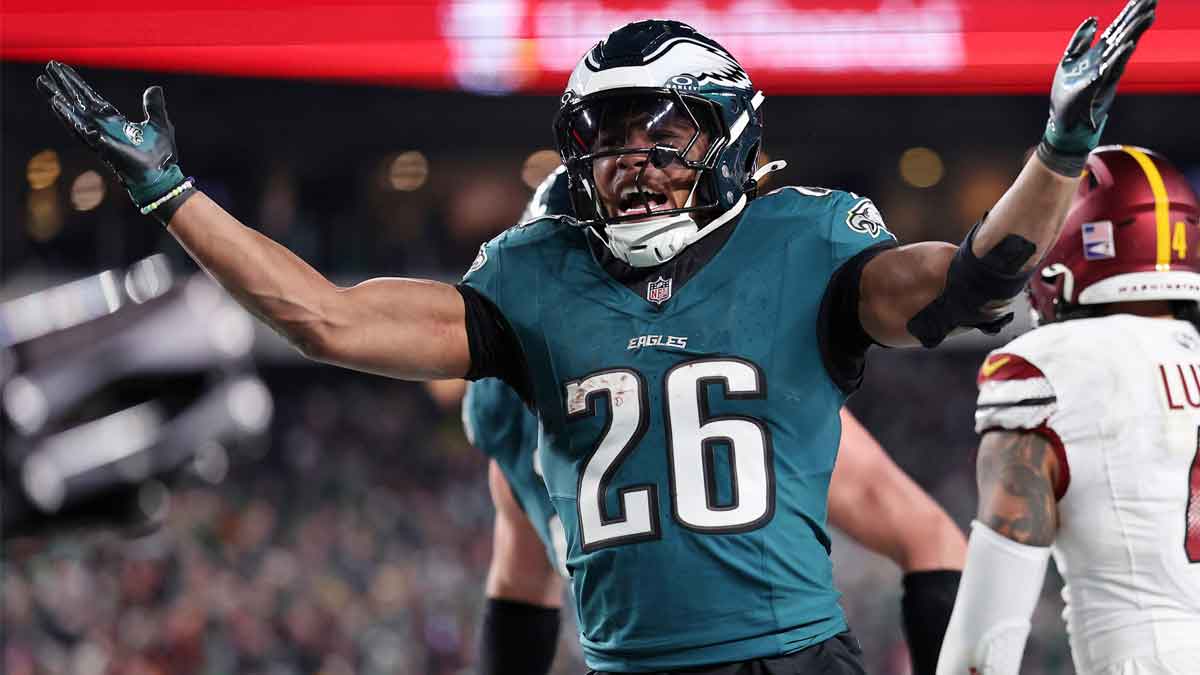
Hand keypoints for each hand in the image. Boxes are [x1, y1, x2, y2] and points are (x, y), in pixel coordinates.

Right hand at [36, 61, 184, 206]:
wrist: (161, 175)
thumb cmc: (160, 155)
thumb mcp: (159, 123)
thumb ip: (153, 106)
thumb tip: (154, 88)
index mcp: (114, 121)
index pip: (91, 98)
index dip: (77, 84)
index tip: (62, 68)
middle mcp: (102, 127)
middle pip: (78, 102)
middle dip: (62, 86)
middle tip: (47, 69)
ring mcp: (99, 136)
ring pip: (73, 113)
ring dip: (58, 98)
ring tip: (43, 83)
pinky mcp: (100, 145)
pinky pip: (81, 129)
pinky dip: (68, 117)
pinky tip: (56, 103)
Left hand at [1040, 0, 1155, 172]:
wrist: (1063, 123)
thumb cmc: (1067, 94)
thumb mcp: (1069, 61)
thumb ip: (1080, 41)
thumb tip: (1094, 19)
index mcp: (1099, 55)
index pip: (1117, 30)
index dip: (1129, 14)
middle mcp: (1105, 62)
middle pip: (1125, 35)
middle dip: (1137, 18)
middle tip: (1152, 0)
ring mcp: (1104, 75)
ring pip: (1122, 50)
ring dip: (1134, 33)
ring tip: (1148, 15)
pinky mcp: (1097, 88)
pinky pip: (1110, 71)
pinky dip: (1118, 58)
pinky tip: (1127, 45)